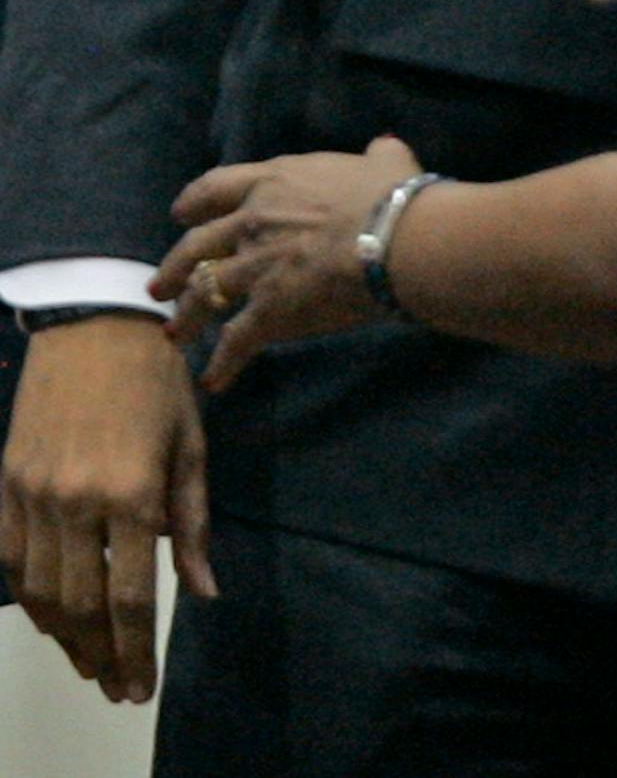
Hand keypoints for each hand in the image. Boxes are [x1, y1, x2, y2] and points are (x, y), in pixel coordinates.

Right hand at [0, 313, 215, 701]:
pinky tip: (52, 618)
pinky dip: (29, 599)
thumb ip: (191, 523)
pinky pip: (11, 561)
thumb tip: (202, 592)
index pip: (130, 597)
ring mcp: (33, 495)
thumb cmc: (157, 380)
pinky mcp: (7, 484)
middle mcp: (75, 501)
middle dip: (101, 657)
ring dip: (64, 638)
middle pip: (82, 606)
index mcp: (131, 492)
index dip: (135, 651)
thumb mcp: (190, 445)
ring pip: (41, 593)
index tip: (142, 688)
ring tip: (90, 665)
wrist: (94, 323)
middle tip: (117, 689)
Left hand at [151, 135, 417, 387]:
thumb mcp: (387, 162)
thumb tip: (384, 147)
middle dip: (174, 269)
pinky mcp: (268, 308)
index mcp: (275, 182)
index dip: (194, 201)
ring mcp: (256, 266)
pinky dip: (222, 362)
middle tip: (158, 286)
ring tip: (175, 334)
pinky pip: (236, 340)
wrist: (394, 237)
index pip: (217, 186)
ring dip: (187, 317)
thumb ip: (379, 155)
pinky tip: (213, 379)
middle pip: (197, 246)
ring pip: (205, 294)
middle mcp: (253, 221)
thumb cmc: (392, 196)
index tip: (180, 213)